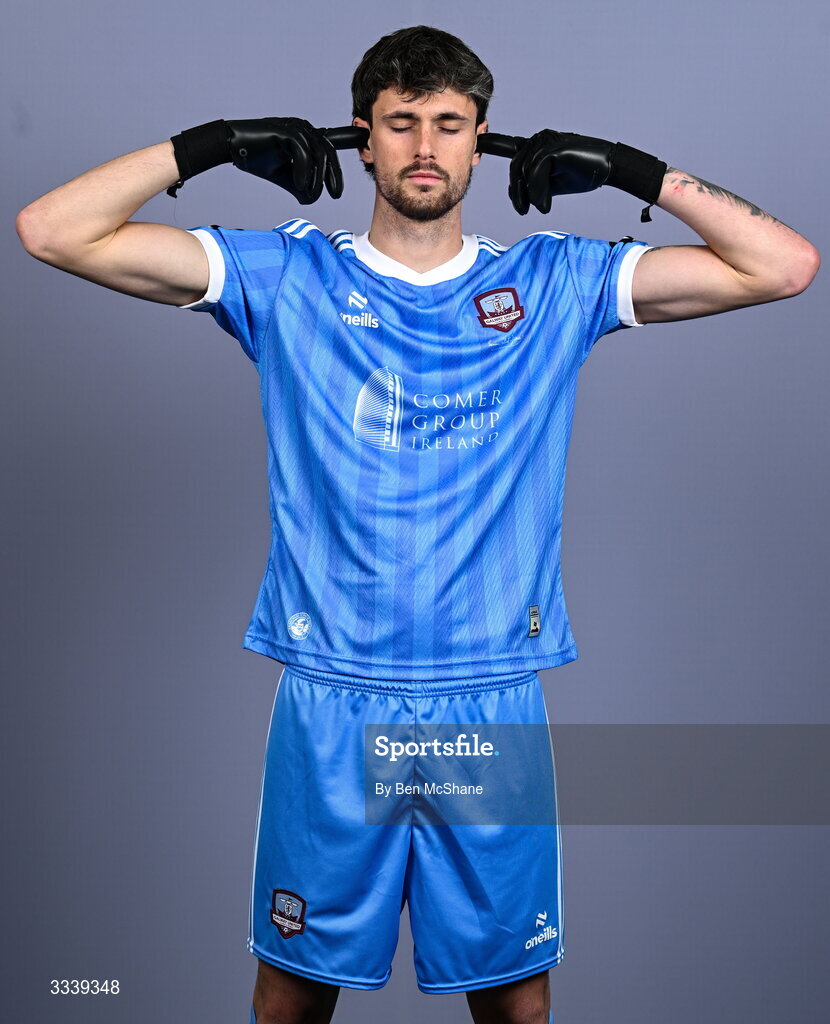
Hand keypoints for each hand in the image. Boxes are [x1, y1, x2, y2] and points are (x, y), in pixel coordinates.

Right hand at [226, 118, 368, 203]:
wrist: (232, 147)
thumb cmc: (256, 158)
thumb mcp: (285, 178)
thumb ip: (301, 186)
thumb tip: (311, 200)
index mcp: (306, 137)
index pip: (331, 142)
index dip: (349, 138)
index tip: (364, 137)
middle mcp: (304, 129)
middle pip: (328, 153)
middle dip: (334, 175)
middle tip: (336, 194)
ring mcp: (295, 127)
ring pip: (317, 154)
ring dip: (315, 178)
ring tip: (310, 193)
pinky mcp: (285, 130)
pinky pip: (302, 152)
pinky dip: (302, 171)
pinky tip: (298, 185)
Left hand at [477, 129, 665, 216]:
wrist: (607, 168)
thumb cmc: (581, 175)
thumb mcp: (550, 184)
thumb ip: (532, 185)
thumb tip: (520, 195)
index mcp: (535, 146)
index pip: (508, 146)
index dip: (492, 143)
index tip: (478, 143)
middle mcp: (538, 139)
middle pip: (514, 169)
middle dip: (516, 193)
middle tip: (523, 211)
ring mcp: (546, 140)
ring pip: (524, 172)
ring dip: (531, 196)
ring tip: (540, 207)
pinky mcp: (554, 146)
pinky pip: (536, 172)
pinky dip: (538, 192)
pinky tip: (545, 204)